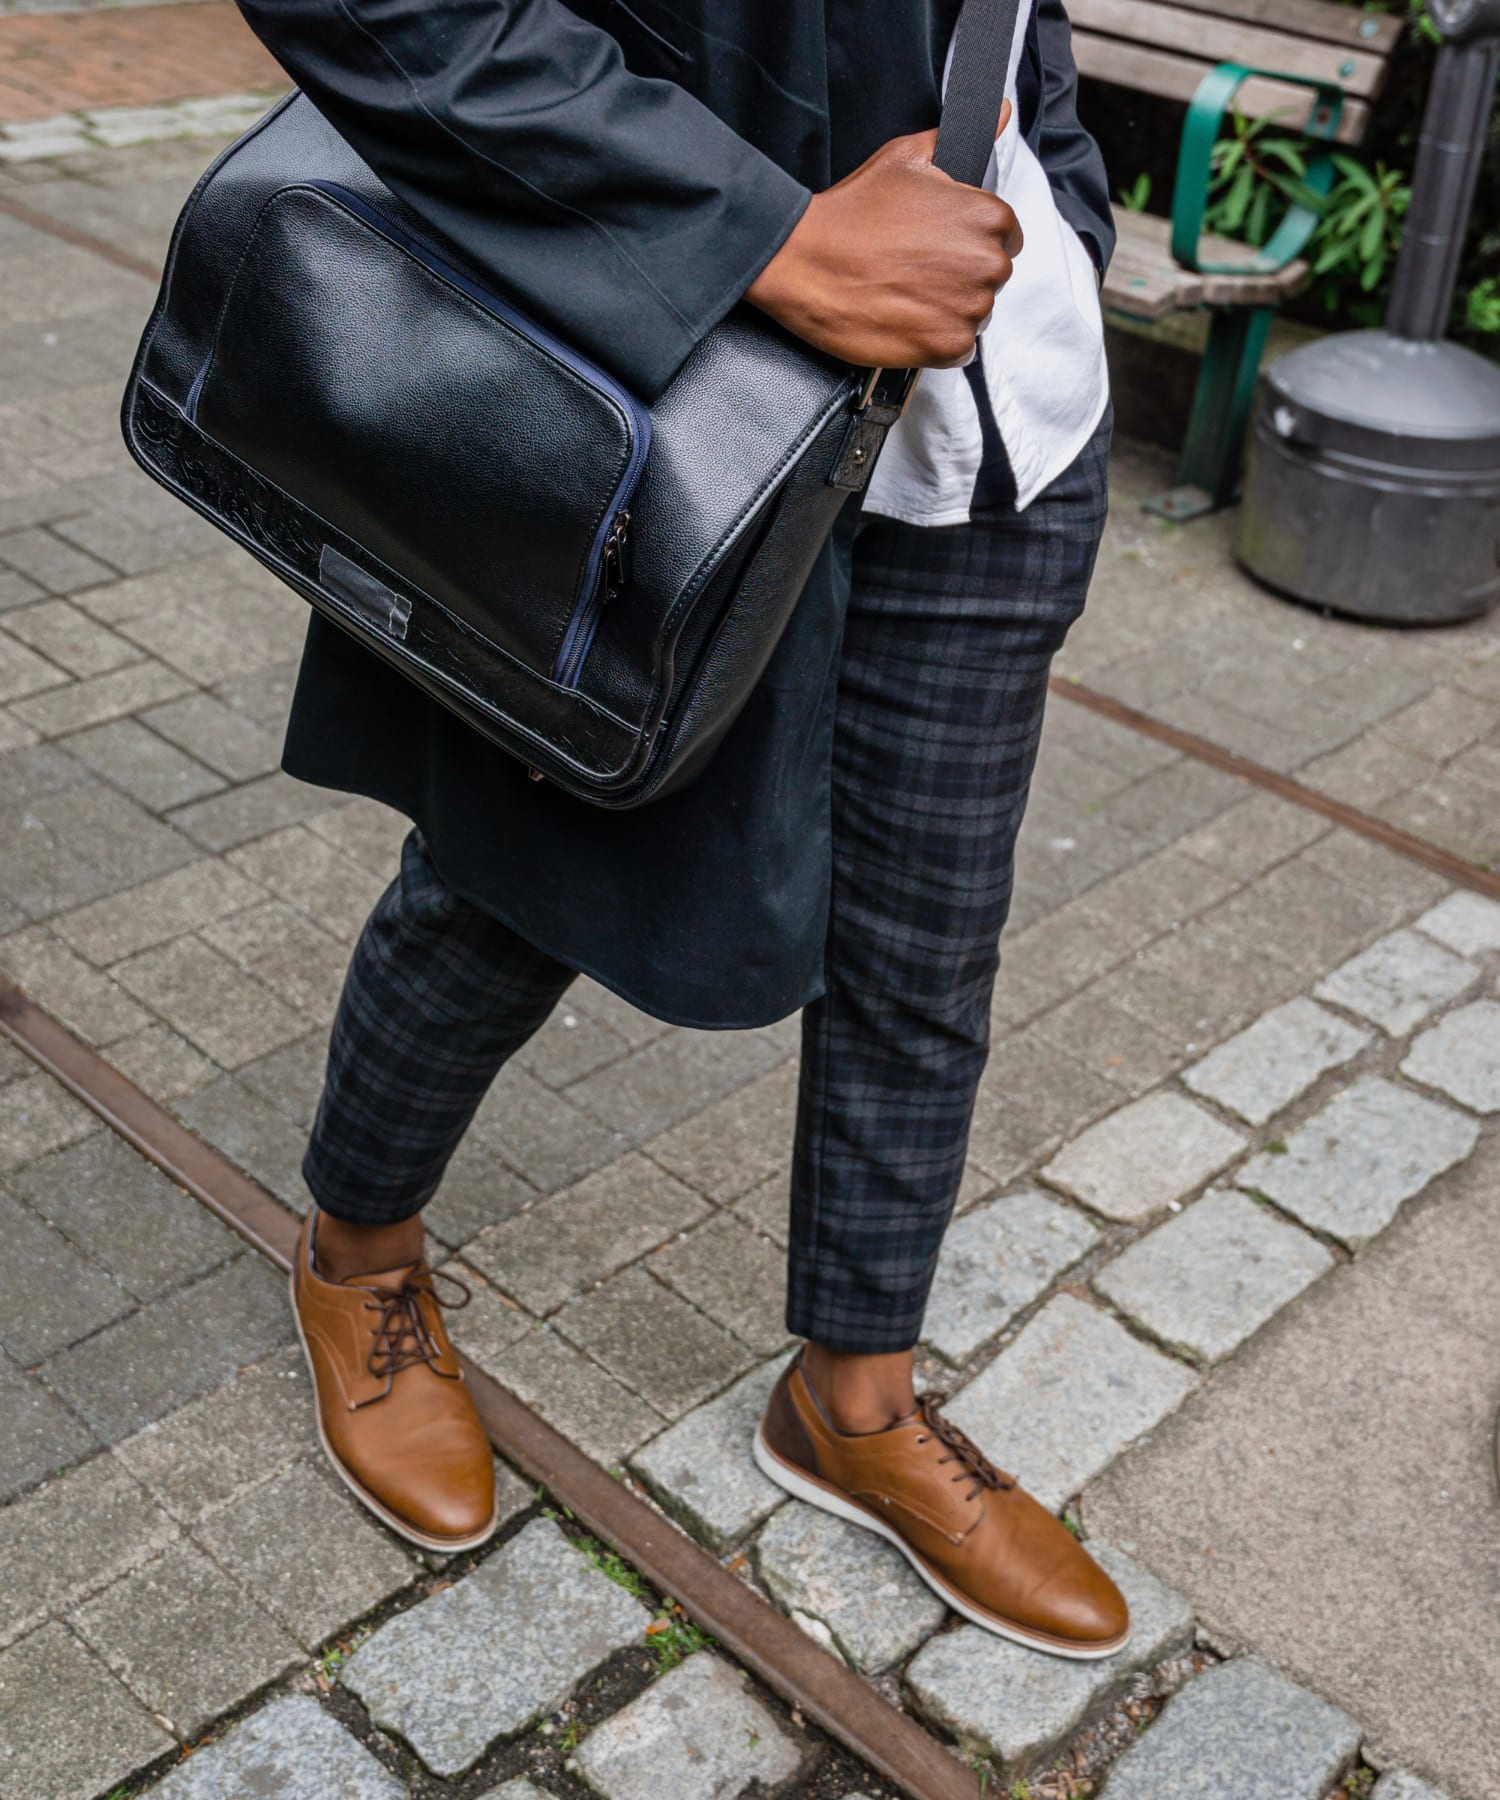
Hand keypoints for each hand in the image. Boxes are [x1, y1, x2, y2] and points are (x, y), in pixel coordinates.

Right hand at [746, 101, 1022, 369]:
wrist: (805, 261)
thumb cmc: (853, 210)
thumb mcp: (906, 158)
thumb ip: (957, 139)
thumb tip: (1003, 112)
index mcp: (987, 216)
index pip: (1006, 235)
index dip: (970, 240)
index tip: (939, 245)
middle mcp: (987, 264)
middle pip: (992, 277)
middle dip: (962, 275)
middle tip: (916, 270)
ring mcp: (969, 309)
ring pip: (976, 314)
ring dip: (949, 309)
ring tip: (907, 295)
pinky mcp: (946, 347)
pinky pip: (959, 349)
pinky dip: (937, 342)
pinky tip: (907, 321)